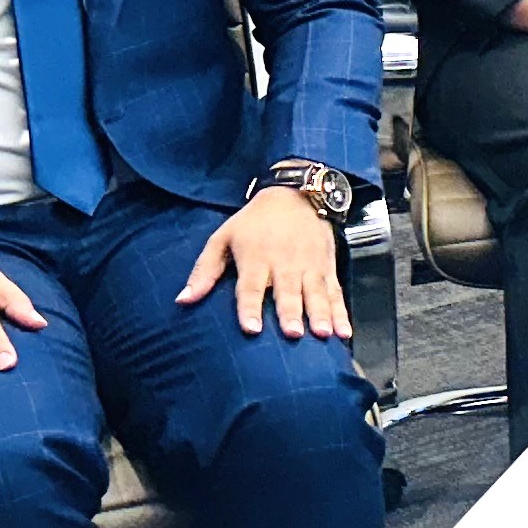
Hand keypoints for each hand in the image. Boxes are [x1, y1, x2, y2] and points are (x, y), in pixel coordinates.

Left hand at [176, 190, 353, 339]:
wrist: (297, 193)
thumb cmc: (254, 222)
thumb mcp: (223, 237)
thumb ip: (205, 271)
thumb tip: (183, 300)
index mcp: (256, 258)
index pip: (251, 286)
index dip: (250, 307)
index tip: (252, 329)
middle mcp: (285, 263)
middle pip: (287, 292)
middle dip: (291, 313)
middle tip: (293, 334)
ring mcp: (310, 265)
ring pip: (315, 293)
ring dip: (320, 314)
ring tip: (322, 334)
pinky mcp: (327, 267)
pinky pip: (335, 292)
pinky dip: (341, 313)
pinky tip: (344, 332)